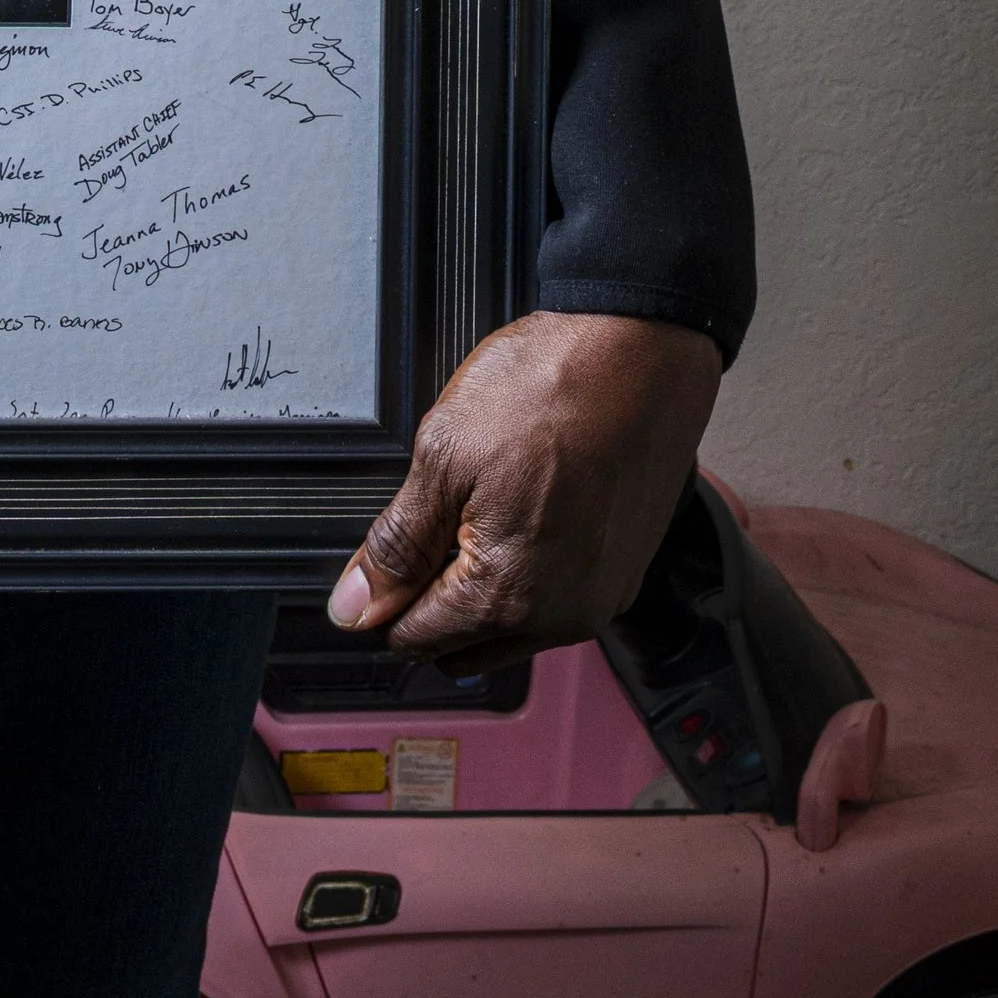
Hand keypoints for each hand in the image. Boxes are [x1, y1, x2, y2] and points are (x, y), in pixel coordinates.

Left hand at [327, 309, 720, 670]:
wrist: (640, 350)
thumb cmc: (551, 388)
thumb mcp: (444, 454)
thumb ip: (397, 543)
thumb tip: (357, 605)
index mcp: (509, 597)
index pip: (417, 642)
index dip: (383, 601)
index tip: (376, 561)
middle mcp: (562, 615)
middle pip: (464, 646)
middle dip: (431, 600)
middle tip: (424, 523)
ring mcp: (601, 596)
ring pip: (512, 627)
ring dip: (480, 587)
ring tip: (475, 504)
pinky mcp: (624, 570)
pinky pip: (557, 598)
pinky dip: (528, 570)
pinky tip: (521, 504)